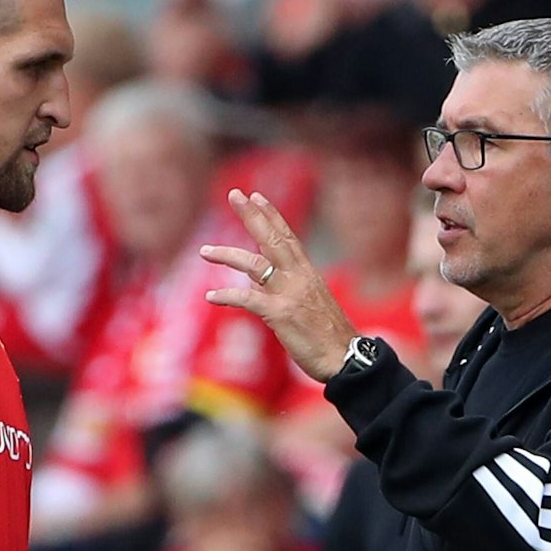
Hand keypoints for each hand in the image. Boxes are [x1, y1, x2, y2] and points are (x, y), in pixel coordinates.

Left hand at [202, 190, 357, 382]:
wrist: (345, 357)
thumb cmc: (327, 335)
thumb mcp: (307, 303)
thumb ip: (282, 287)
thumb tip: (256, 280)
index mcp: (307, 273)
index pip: (287, 236)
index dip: (271, 215)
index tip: (256, 196)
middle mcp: (299, 277)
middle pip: (271, 239)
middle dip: (251, 215)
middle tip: (234, 194)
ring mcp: (289, 294)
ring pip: (254, 265)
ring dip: (227, 255)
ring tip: (205, 251)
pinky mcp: (281, 314)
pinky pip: (248, 299)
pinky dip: (227, 296)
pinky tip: (210, 296)